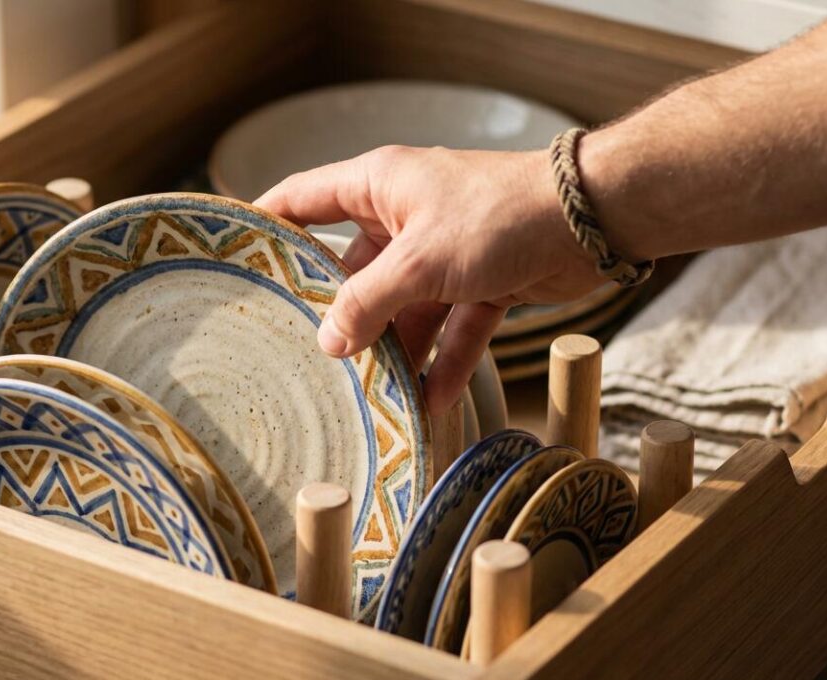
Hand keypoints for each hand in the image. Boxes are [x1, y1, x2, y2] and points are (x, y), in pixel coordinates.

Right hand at [255, 145, 607, 411]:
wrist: (593, 220)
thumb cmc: (498, 217)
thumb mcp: (419, 262)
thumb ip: (368, 303)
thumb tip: (329, 342)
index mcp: (379, 184)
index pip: (303, 199)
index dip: (267, 224)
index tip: (233, 257)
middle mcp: (406, 214)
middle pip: (354, 268)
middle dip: (340, 315)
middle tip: (308, 357)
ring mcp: (444, 249)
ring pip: (404, 305)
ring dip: (395, 347)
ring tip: (372, 394)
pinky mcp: (482, 279)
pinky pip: (452, 324)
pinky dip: (445, 358)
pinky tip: (431, 401)